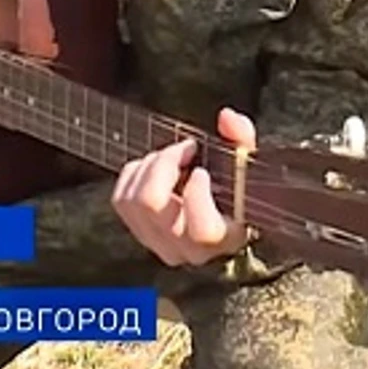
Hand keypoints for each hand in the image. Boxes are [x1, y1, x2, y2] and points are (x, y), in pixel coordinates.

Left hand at [112, 107, 256, 266]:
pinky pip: (121, 199)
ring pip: (134, 200)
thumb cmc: (236, 190)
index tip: (202, 171)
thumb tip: (226, 118)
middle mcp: (188, 250)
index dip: (197, 196)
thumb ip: (242, 139)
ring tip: (173, 156)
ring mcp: (159, 244)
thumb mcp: (246, 164)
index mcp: (223, 239)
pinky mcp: (139, 232)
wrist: (218, 214)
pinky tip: (157, 167)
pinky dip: (136, 173)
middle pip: (154, 204)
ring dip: (151, 165)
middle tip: (186, 150)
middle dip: (166, 163)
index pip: (202, 231)